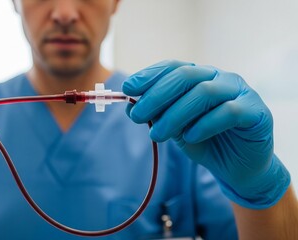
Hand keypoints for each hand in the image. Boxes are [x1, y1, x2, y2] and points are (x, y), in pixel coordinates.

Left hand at [122, 60, 289, 208]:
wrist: (238, 168)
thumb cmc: (204, 142)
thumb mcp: (174, 128)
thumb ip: (156, 115)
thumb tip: (129, 106)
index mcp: (200, 77)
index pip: (173, 67)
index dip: (149, 75)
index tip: (127, 88)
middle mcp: (220, 78)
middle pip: (185, 76)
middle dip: (156, 96)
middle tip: (136, 116)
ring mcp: (240, 92)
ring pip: (204, 92)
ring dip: (174, 114)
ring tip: (156, 135)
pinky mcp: (256, 112)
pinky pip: (228, 112)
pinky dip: (204, 124)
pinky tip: (190, 137)